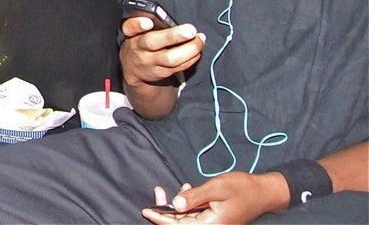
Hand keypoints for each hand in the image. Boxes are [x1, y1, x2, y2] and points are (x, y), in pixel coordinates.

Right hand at [119, 17, 204, 118]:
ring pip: (170, 59)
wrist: (133, 68)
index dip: (138, 25)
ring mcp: (149, 63)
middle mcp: (138, 49)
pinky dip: (191, 58)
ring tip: (200, 39)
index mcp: (131, 34)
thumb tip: (170, 19)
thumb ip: (148, 23)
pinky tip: (198, 51)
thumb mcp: (137, 31)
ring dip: (189, 49)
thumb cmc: (140, 41)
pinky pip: (178, 67)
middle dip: (173, 36)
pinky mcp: (160, 73)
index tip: (148, 22)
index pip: (130, 28)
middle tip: (191, 30)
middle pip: (153, 43)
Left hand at [142, 171, 288, 223]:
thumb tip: (174, 205)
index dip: (161, 219)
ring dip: (178, 205)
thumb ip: (195, 197)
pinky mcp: (215, 220)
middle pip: (181, 223)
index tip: (146, 210)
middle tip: (158, 191)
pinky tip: (189, 190)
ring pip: (186, 218)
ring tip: (183, 187)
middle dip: (166, 209)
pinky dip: (188, 204)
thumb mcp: (216, 188)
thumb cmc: (242, 188)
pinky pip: (195, 215)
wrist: (263, 192)